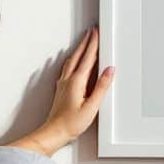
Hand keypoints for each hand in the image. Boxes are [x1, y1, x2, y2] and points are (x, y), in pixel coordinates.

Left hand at [41, 26, 114, 145]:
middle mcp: (67, 80)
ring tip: (84, 42)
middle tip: (90, 32)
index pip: (87, 58)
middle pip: (78, 56)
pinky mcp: (61, 89)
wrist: (54, 132)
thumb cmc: (71, 123)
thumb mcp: (92, 106)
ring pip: (71, 61)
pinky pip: (67, 68)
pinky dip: (72, 60)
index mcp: (76, 82)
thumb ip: (101, 87)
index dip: (93, 44)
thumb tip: (109, 71)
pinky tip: (72, 62)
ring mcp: (62, 84)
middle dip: (85, 42)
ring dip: (78, 50)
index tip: (96, 33)